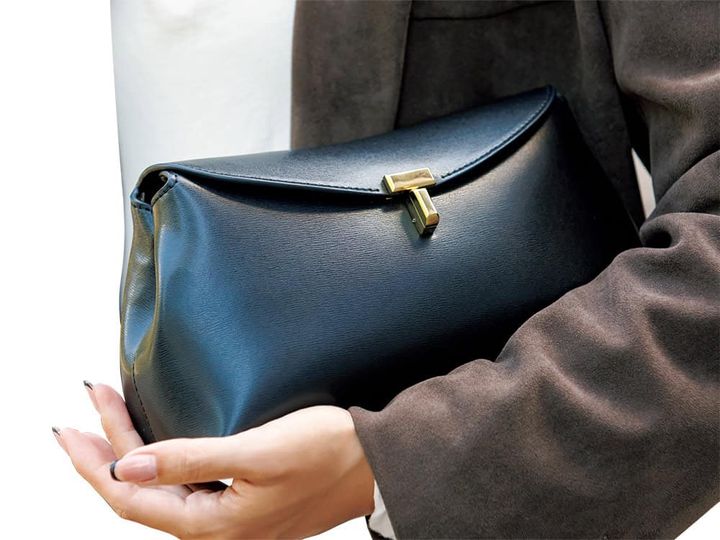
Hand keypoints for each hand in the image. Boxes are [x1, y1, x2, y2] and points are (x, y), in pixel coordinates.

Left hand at [53, 382, 374, 538]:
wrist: (375, 465)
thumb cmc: (327, 454)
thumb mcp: (257, 452)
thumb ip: (192, 459)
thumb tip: (128, 465)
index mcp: (215, 528)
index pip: (131, 497)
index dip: (95, 461)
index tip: (70, 426)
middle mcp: (217, 534)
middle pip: (141, 496)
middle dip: (106, 455)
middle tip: (79, 418)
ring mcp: (231, 523)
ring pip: (161, 493)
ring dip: (131, 458)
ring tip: (107, 426)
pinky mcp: (243, 507)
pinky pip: (185, 490)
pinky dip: (161, 465)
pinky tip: (155, 448)